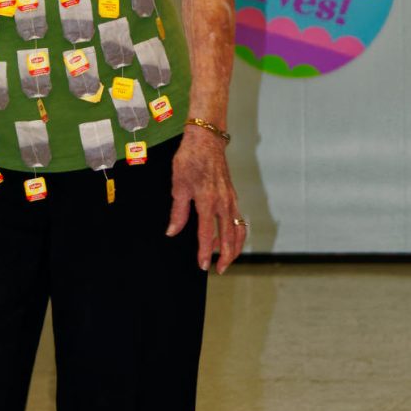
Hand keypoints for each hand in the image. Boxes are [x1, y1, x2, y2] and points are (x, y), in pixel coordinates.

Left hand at [166, 131, 245, 273]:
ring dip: (234, 247)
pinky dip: (235, 233)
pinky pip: (238, 220)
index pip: (206, 233)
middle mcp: (223, 202)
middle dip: (226, 257)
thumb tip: (173, 232)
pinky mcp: (233, 196)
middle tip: (219, 270)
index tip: (203, 266)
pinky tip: (226, 239)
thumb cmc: (190, 159)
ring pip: (238, 230)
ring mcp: (231, 200)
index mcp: (207, 201)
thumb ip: (178, 212)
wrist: (207, 140)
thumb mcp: (178, 186)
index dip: (204, 252)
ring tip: (226, 259)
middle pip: (229, 237)